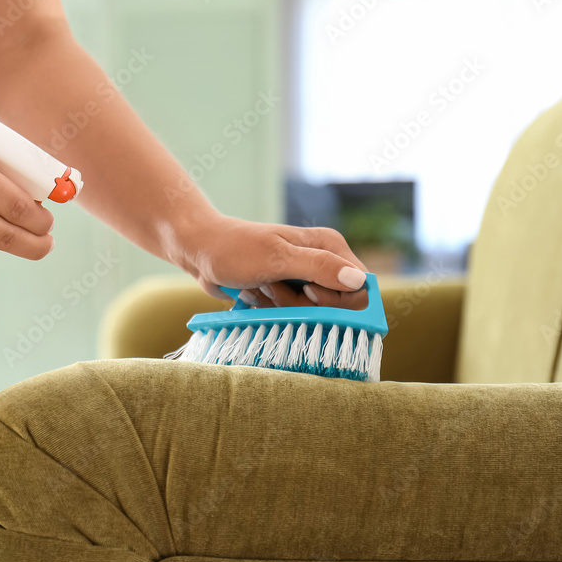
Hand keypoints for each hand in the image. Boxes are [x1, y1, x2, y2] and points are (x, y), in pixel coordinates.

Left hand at [181, 214, 368, 308]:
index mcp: (330, 246)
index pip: (360, 286)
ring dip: (282, 306)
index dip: (338, 299)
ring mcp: (305, 279)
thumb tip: (358, 281)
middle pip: (335, 306)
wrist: (201, 251)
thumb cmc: (235, 248)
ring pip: (311, 314)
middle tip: (275, 285)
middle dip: (303, 304)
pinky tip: (255, 292)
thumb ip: (319, 267)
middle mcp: (323, 261)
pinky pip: (292, 315)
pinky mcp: (288, 292)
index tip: (309, 293)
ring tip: (261, 285)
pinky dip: (271, 309)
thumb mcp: (277, 257)